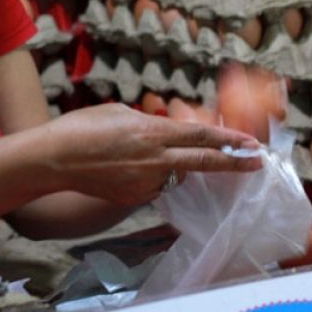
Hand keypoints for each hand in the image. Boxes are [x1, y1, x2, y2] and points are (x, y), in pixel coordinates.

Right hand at [39, 103, 262, 204]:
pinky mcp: (134, 199)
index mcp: (153, 132)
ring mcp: (145, 182)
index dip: (230, 140)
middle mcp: (155, 159)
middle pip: (204, 162)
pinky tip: (130, 169)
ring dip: (178, 168)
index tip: (252, 143)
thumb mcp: (121, 113)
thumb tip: (165, 131)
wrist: (54, 160)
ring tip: (145, 156)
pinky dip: (154, 178)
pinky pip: (155, 187)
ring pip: (176, 175)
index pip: (202, 137)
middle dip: (234, 163)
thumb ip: (150, 124)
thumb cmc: (84, 127)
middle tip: (257, 163)